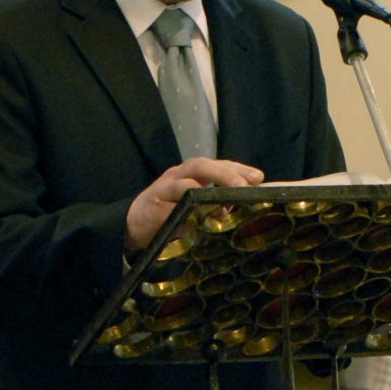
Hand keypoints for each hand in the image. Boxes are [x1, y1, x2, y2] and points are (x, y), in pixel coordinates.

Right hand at [126, 155, 261, 251]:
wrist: (132, 225)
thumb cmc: (168, 213)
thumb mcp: (193, 206)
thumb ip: (213, 203)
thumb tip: (236, 209)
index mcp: (191, 174)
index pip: (216, 164)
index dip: (237, 168)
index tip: (258, 177)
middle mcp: (177, 176)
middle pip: (200, 166)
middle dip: (223, 174)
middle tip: (243, 185)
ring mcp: (162, 190)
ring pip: (183, 183)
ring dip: (203, 191)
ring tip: (223, 202)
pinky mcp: (151, 209)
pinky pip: (168, 209)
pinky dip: (183, 213)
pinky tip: (197, 222)